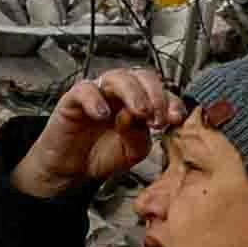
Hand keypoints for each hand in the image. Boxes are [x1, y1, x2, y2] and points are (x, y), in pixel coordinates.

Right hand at [12, 66, 178, 200]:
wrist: (72, 169)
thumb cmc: (102, 155)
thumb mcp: (132, 152)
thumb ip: (141, 136)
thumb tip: (142, 118)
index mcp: (140, 103)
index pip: (161, 92)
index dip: (171, 102)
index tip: (175, 118)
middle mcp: (121, 94)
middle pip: (143, 77)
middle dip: (155, 95)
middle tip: (156, 117)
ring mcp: (98, 93)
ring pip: (118, 77)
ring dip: (133, 93)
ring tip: (138, 112)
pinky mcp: (74, 99)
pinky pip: (85, 89)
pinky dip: (96, 99)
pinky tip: (103, 114)